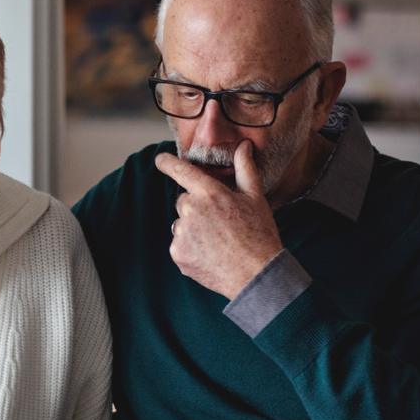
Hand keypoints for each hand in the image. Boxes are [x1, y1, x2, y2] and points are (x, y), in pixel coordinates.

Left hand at [155, 142, 282, 299]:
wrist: (256, 274)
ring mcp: (182, 233)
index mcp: (209, 193)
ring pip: (181, 224)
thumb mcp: (255, 198)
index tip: (160, 160)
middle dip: (197, 208)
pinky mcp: (178, 253)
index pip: (182, 171)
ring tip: (218, 242)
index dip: (168, 164)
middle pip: (184, 202)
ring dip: (193, 229)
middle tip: (220, 223)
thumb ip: (245, 168)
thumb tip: (243, 145)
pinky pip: (179, 244)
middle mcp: (191, 210)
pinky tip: (210, 254)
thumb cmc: (259, 233)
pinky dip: (191, 248)